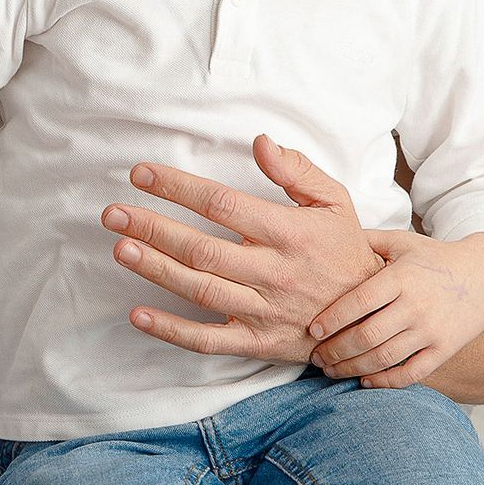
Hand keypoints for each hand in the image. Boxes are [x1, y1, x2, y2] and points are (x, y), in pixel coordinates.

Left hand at [101, 136, 381, 358]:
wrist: (370, 314)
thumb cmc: (343, 250)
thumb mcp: (335, 202)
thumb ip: (297, 170)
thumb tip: (260, 142)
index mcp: (289, 233)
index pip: (222, 205)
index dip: (178, 188)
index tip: (141, 174)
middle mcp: (274, 272)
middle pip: (202, 248)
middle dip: (153, 228)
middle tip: (113, 213)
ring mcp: (264, 311)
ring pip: (200, 289)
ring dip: (156, 269)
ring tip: (120, 247)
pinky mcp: (258, 343)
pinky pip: (209, 340)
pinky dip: (171, 331)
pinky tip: (137, 315)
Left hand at [307, 228, 483, 388]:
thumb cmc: (435, 257)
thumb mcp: (402, 242)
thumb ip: (366, 241)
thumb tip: (323, 234)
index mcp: (401, 278)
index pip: (359, 302)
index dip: (332, 319)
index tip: (312, 331)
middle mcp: (416, 306)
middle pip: (367, 335)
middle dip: (335, 351)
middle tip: (315, 357)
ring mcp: (432, 330)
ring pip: (384, 358)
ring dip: (352, 368)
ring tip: (331, 370)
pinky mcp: (445, 349)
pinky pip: (412, 373)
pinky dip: (385, 381)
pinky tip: (365, 380)